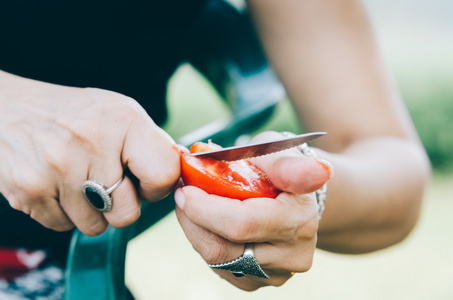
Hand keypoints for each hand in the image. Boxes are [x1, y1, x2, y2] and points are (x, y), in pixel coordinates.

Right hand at [0, 72, 179, 235]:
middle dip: (120, 205)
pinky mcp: (30, 190)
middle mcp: (91, 142)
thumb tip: (177, 178)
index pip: (164, 174)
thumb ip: (150, 144)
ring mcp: (58, 168)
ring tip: (76, 179)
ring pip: (95, 226)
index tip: (145, 182)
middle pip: (128, 214)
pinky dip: (63, 212)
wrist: (6, 109)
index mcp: (122, 119)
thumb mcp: (117, 112)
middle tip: (105, 182)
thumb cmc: (71, 114)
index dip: (157, 186)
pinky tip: (55, 183)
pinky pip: (63, 226)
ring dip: (90, 210)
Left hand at [175, 131, 331, 289]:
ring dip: (195, 228)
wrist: (298, 201)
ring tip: (192, 201)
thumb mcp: (282, 155)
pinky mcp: (257, 282)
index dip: (205, 209)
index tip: (184, 188)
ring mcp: (274, 274)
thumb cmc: (283, 171)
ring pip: (216, 259)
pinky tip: (206, 220)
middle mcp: (291, 256)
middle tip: (182, 191)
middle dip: (192, 218)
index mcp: (298, 221)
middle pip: (222, 247)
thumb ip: (290, 164)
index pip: (241, 224)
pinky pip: (219, 266)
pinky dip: (205, 240)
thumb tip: (320, 170)